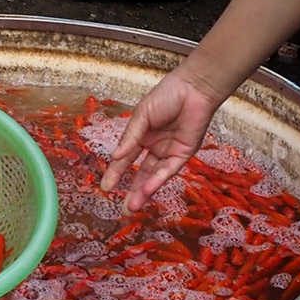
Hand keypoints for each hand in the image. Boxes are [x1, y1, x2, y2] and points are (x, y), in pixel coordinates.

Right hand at [99, 67, 225, 210]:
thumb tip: (114, 157)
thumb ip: (130, 137)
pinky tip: (146, 190)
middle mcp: (155, 147)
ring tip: (132, 208)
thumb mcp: (142, 115)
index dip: (116, 173)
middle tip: (123, 210)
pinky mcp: (184, 154)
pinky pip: (168, 170)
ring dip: (143, 192)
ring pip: (154, 176)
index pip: (126, 159)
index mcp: (142, 135)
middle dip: (132, 191)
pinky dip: (157, 180)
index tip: (106, 188)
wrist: (194, 88)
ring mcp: (169, 152)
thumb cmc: (167, 95)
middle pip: (141, 173)